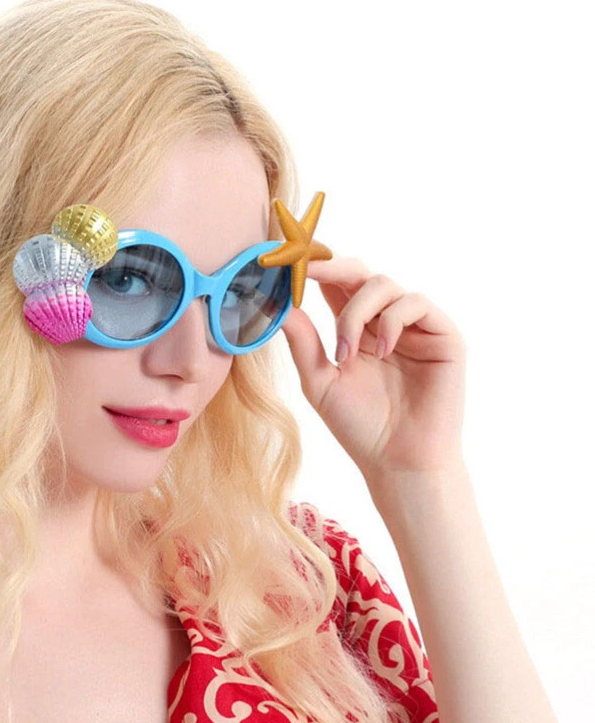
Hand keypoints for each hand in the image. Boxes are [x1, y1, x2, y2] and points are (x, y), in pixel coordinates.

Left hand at [278, 256, 467, 480]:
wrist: (398, 462)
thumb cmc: (360, 427)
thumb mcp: (320, 382)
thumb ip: (303, 343)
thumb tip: (279, 305)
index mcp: (355, 329)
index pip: (335, 286)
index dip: (314, 270)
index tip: (286, 260)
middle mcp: (385, 321)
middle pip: (360, 273)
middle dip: (331, 267)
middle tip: (305, 270)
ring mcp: (415, 326)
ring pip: (384, 284)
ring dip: (356, 312)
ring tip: (346, 354)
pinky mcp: (443, 335)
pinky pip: (415, 303)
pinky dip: (391, 321)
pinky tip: (381, 351)